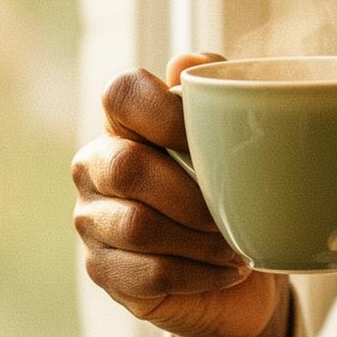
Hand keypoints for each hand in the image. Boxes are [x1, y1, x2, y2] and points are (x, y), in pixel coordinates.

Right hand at [71, 53, 291, 336]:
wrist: (244, 269)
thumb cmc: (236, 191)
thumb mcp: (238, 139)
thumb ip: (217, 95)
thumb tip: (186, 63)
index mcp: (125, 122)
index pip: (121, 95)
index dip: (166, 112)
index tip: (217, 139)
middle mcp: (96, 165)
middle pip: (128, 167)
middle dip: (192, 194)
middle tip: (236, 210)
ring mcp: (92, 220)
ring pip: (138, 227)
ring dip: (201, 240)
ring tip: (240, 247)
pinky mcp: (103, 270)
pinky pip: (149, 273)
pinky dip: (200, 274)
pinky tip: (230, 271)